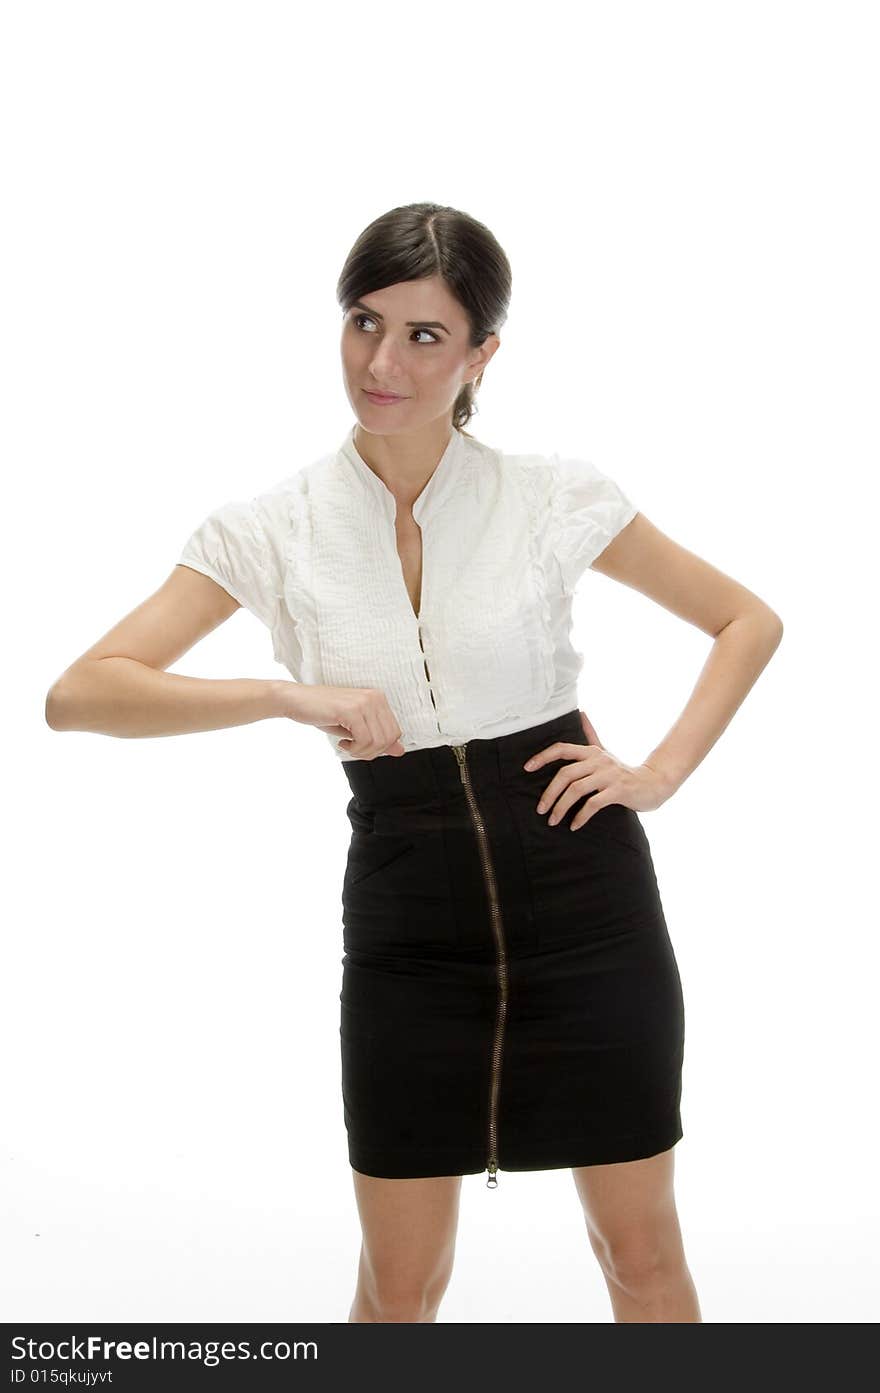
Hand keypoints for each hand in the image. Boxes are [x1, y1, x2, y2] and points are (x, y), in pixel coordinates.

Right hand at [278, 682, 405, 758]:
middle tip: (353, 749)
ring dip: (361, 752)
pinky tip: (342, 742)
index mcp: (378, 698)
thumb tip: (400, 751)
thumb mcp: (355, 727)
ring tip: (347, 745)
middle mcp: (375, 697)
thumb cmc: (323, 713)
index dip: (380, 748)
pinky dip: (354, 749)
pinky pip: (364, 740)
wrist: (296, 700)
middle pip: (389, 739)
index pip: (395, 732)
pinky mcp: (351, 710)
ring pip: (378, 742)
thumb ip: (378, 737)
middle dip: (371, 752)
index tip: (361, 746)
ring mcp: (364, 702)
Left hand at [522, 709, 672, 829]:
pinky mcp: (618, 790)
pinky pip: (593, 804)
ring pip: (576, 790)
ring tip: (553, 820)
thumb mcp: (605, 751)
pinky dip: (581, 816)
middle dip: (549, 794)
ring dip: (561, 808)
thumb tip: (580, 712)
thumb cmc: (622, 771)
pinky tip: (574, 826)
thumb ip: (590, 735)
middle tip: (541, 810)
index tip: (527, 768)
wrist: (652, 784)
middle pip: (565, 774)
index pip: (562, 749)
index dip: (542, 757)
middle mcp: (598, 760)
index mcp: (591, 751)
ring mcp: (608, 775)